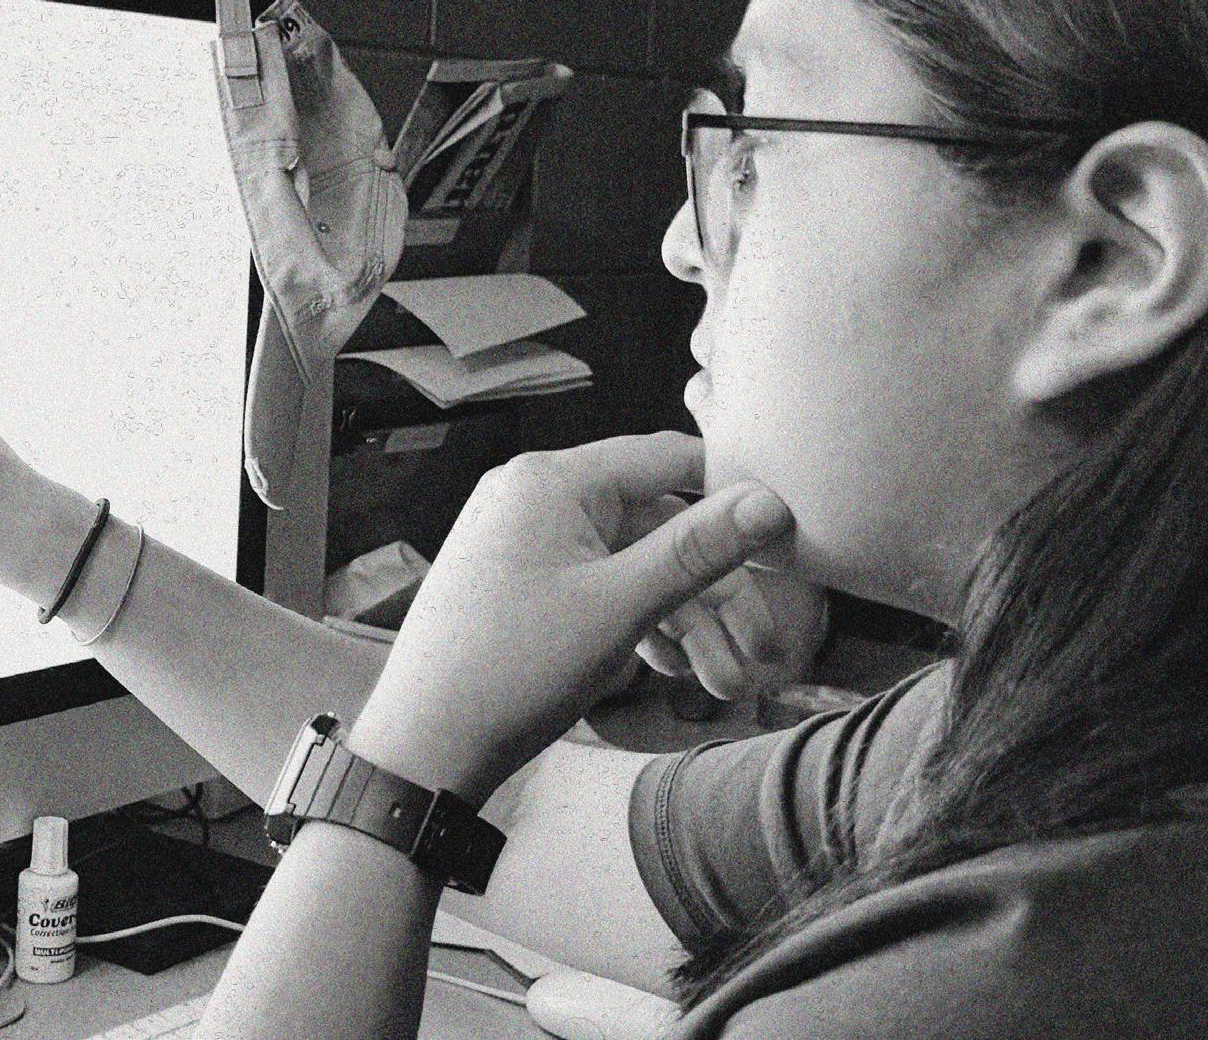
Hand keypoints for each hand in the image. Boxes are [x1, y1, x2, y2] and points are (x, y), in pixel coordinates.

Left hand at [344, 433, 793, 803]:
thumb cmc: (509, 672)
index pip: (669, 461)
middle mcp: (533, 497)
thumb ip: (697, 551)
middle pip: (655, 525)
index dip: (732, 501)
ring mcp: (523, 541)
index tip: (784, 547)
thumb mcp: (619, 607)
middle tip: (758, 657)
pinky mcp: (519, 584)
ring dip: (683, 620)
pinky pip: (597, 587)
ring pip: (631, 565)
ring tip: (721, 684)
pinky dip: (639, 623)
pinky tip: (671, 669)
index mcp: (552, 481)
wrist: (423, 748)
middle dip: (712, 594)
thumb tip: (770, 503)